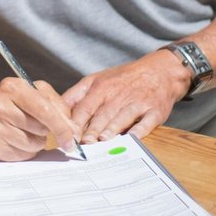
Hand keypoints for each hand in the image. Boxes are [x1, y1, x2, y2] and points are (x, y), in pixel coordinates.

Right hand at [0, 77, 80, 160]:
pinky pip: (24, 155)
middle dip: (48, 131)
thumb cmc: (10, 103)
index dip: (63, 126)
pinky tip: (15, 140)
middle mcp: (0, 106)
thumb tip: (72, 130)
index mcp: (13, 88)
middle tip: (41, 127)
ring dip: (36, 141)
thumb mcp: (31, 92)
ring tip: (24, 131)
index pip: (45, 109)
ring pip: (34, 144)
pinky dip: (26, 150)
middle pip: (42, 128)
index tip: (73, 137)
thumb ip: (55, 105)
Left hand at [62, 50, 187, 142]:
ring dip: (112, 129)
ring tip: (103, 140)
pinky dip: (139, 130)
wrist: (159, 71)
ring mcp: (137, 102)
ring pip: (122, 117)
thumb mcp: (97, 80)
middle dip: (92, 129)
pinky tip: (132, 139)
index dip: (75, 122)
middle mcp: (118, 94)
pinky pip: (146, 122)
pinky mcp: (154, 110)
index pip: (84, 107)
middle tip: (83, 144)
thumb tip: (56, 112)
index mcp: (100, 87)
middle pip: (102, 114)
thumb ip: (77, 95)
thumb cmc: (122, 79)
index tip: (67, 136)